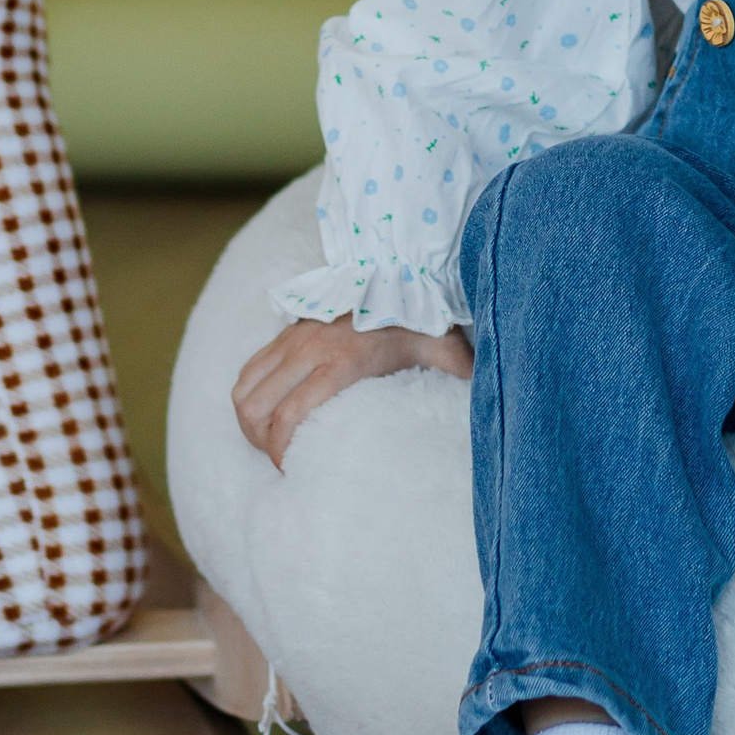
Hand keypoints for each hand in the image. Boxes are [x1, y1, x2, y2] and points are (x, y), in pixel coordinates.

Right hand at [231, 314, 471, 470]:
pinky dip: (247, 395)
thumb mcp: (443, 346)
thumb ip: (462, 375)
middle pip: (257, 408)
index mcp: (343, 361)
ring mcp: (292, 338)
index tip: (289, 470)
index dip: (280, 450)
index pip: (292, 414)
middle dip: (260, 443)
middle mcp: (309, 349)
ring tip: (266, 442)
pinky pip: (248, 369)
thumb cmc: (419, 314)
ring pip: (244, 389)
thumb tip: (491, 404)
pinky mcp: (285, 331)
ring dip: (248, 422)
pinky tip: (263, 412)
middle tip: (278, 460)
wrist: (396, 264)